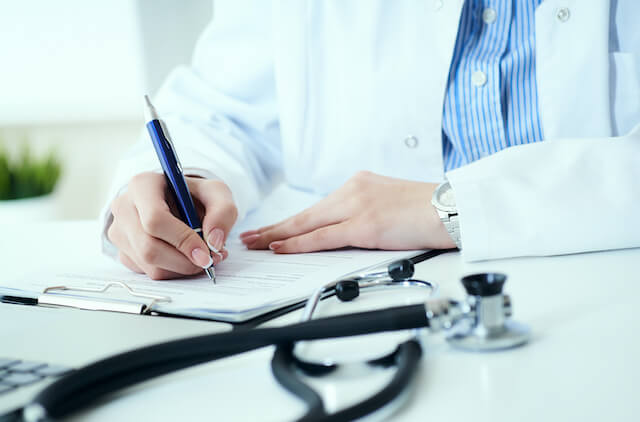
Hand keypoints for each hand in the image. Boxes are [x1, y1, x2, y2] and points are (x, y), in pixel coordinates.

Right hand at [107, 172, 237, 279]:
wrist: (179, 202)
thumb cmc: (194, 195)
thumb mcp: (217, 193)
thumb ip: (223, 212)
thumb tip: (213, 242)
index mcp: (143, 185)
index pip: (155, 219)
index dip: (182, 240)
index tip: (206, 253)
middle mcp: (124, 207)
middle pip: (148, 247)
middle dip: (183, 261)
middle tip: (208, 261)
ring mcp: (119, 232)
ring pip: (149, 264)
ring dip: (181, 268)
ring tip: (202, 256)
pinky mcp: (123, 252)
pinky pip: (148, 272)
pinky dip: (173, 271)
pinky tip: (185, 258)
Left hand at [240, 171, 454, 252]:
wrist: (453, 207)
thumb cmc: (428, 210)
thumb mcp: (390, 203)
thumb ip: (365, 212)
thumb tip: (348, 231)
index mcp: (358, 184)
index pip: (316, 208)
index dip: (291, 221)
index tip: (271, 228)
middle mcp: (353, 190)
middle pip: (305, 214)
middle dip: (274, 228)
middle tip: (249, 236)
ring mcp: (357, 206)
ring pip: (307, 224)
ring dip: (277, 236)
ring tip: (255, 244)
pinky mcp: (365, 225)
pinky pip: (323, 236)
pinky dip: (298, 243)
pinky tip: (280, 248)